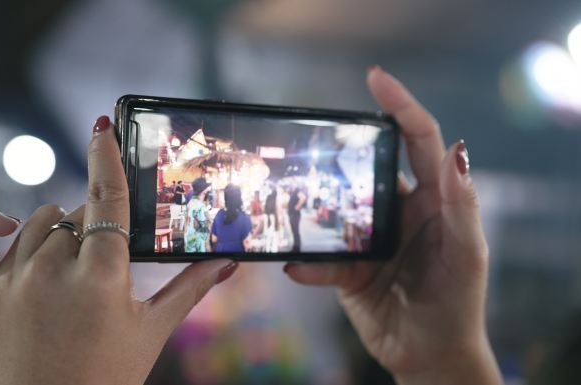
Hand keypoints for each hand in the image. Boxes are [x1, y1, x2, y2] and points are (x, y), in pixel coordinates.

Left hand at [0, 117, 238, 384]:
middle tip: (110, 259)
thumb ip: (189, 290)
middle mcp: (52, 271)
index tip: (104, 128)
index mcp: (100, 279)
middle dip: (99, 226)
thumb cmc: (105, 380)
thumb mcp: (151, 332)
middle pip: (79, 214)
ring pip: (40, 222)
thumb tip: (224, 262)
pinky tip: (9, 222)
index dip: (106, 159)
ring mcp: (13, 280)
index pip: (106, 201)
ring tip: (79, 258)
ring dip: (63, 229)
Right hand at [284, 67, 500, 384]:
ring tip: (289, 196)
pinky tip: (298, 267)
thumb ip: (460, 205)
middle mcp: (397, 210)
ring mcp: (368, 237)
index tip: (375, 79)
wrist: (428, 354)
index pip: (417, 140)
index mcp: (432, 199)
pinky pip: (320, 258)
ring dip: (313, 205)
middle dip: (342, 149)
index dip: (400, 106)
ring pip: (334, 207)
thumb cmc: (457, 302)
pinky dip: (307, 264)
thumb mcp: (467, 254)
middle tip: (316, 139)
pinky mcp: (346, 267)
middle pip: (365, 166)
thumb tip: (454, 151)